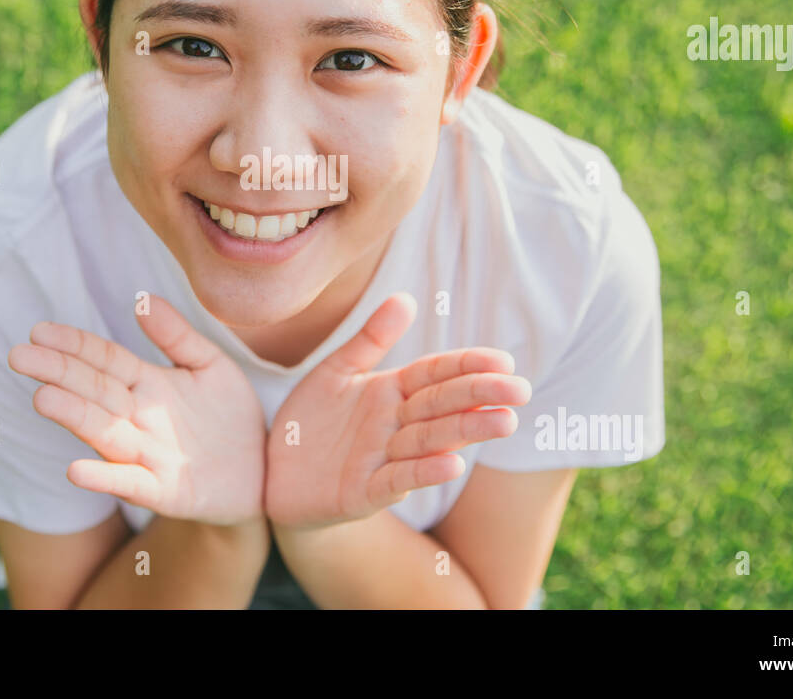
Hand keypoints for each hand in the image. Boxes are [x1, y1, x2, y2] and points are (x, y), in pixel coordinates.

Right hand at [7, 294, 265, 525]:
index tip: (38, 330)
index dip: (73, 345)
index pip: (103, 360)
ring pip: (104, 432)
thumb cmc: (231, 417)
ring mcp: (147, 455)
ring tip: (42, 399)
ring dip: (74, 417)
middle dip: (58, 374)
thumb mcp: (211, 365)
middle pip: (94, 392)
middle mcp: (138, 419)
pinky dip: (104, 477)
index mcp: (147, 385)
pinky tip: (76, 470)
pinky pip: (131, 483)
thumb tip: (143, 299)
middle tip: (18, 356)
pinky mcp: (164, 491)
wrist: (263, 472)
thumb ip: (177, 335)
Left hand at [265, 293, 531, 529]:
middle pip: (442, 406)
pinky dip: (423, 473)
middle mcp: (394, 426)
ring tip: (504, 422)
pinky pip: (396, 480)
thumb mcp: (336, 370)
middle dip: (480, 397)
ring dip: (465, 432)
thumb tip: (406, 298)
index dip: (466, 367)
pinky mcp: (362, 493)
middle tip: (520, 391)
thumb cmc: (312, 421)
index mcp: (391, 392)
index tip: (504, 361)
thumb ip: (370, 338)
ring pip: (429, 441)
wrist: (272, 473)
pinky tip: (451, 465)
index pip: (435, 375)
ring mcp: (382, 460)